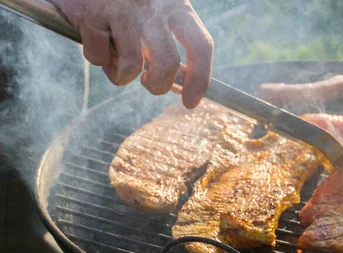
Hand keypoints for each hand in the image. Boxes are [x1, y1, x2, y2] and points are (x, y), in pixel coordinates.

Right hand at [49, 0, 213, 108]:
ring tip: (117, 60)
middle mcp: (152, 7)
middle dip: (158, 85)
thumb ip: (170, 41)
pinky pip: (98, 58)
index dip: (199, 80)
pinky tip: (98, 42)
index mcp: (176, 6)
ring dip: (122, 74)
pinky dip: (98, 59)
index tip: (190, 102)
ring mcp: (121, 11)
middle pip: (167, 63)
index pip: (201, 46)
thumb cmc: (129, 2)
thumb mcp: (158, 11)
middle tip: (148, 84)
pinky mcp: (91, 15)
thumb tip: (181, 84)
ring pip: (131, 67)